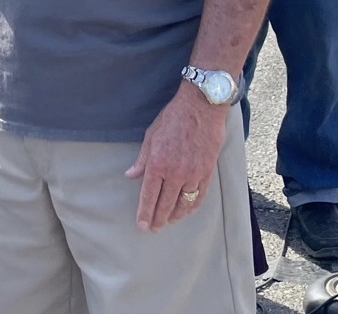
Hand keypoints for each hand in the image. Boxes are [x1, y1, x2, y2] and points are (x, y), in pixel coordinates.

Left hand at [125, 82, 228, 231]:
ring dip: (175, 215)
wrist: (201, 108)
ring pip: (183, 204)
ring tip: (168, 221)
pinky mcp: (207, 173)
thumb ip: (141, 160)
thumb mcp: (151, 136)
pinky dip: (192, 207)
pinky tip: (187, 211)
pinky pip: (199, 196)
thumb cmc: (172, 119)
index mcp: (158, 164)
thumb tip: (131, 176)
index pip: (149, 196)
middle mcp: (175, 173)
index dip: (145, 213)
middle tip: (153, 228)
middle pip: (165, 204)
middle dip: (158, 219)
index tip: (142, 225)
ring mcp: (193, 175)